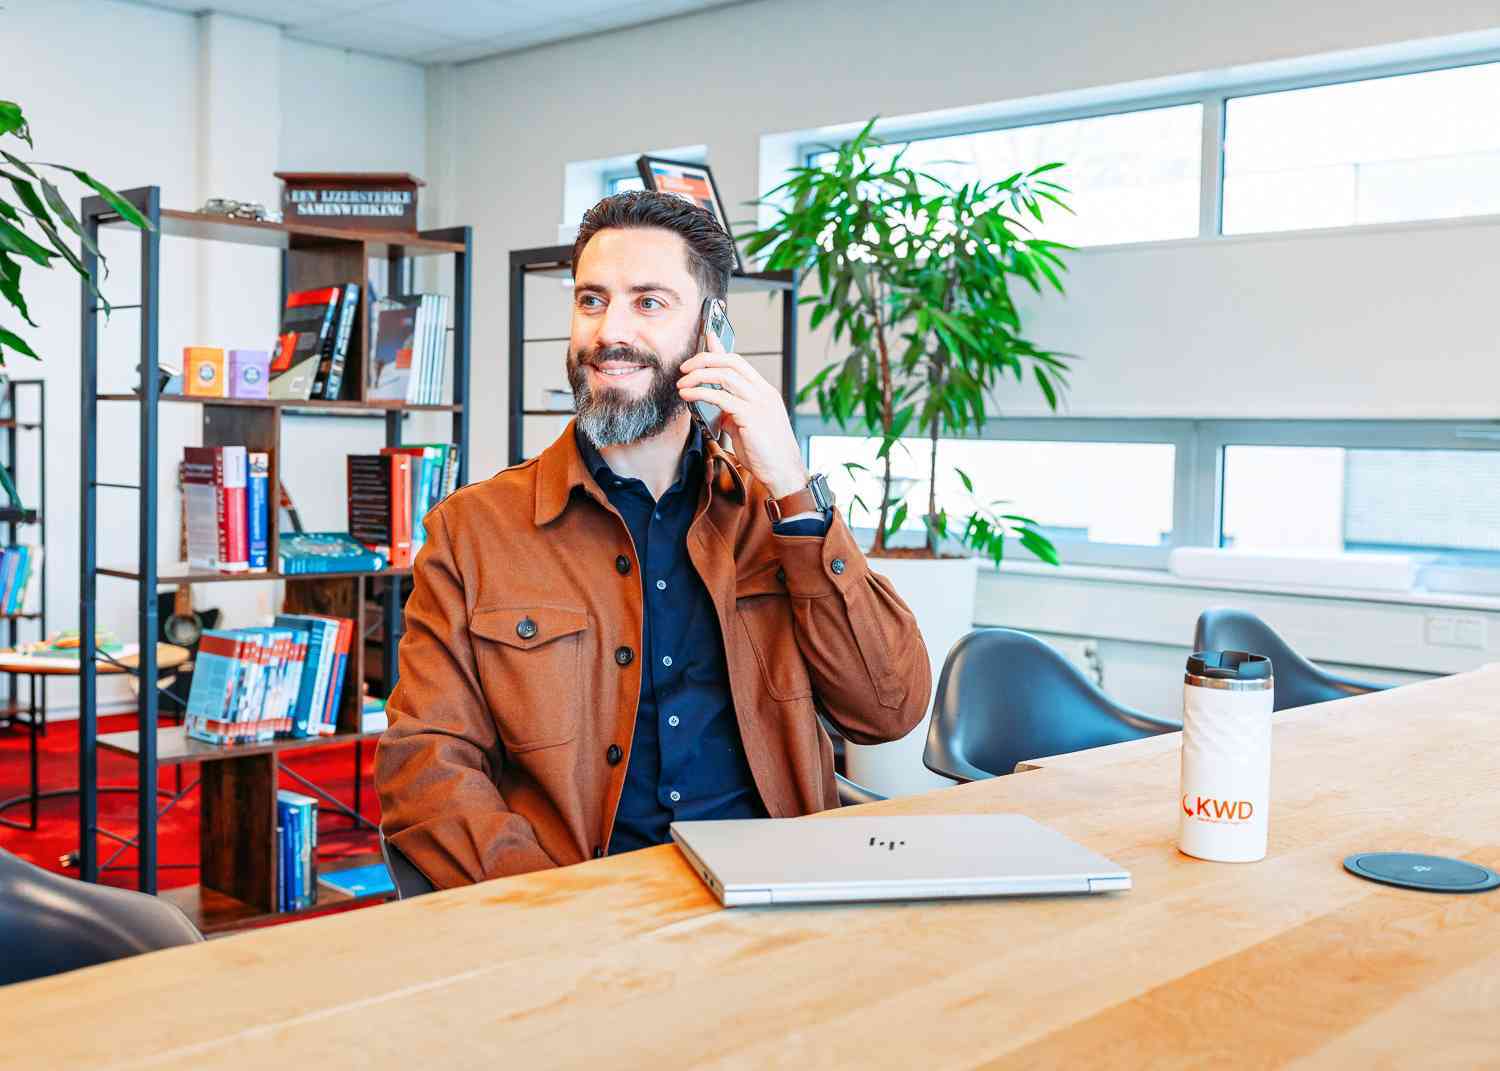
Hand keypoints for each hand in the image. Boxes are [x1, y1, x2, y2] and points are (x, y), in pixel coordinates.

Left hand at [678, 328, 808, 498]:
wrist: (783, 473)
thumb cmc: (767, 454)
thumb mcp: (746, 427)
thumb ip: (733, 413)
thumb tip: (717, 407)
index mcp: (764, 392)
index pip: (740, 362)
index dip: (720, 349)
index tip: (706, 338)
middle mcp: (763, 393)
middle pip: (731, 362)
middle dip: (704, 360)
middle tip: (685, 368)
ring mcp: (759, 403)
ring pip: (725, 375)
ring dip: (698, 376)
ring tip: (682, 384)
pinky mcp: (751, 416)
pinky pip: (721, 397)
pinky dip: (701, 393)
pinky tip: (689, 396)